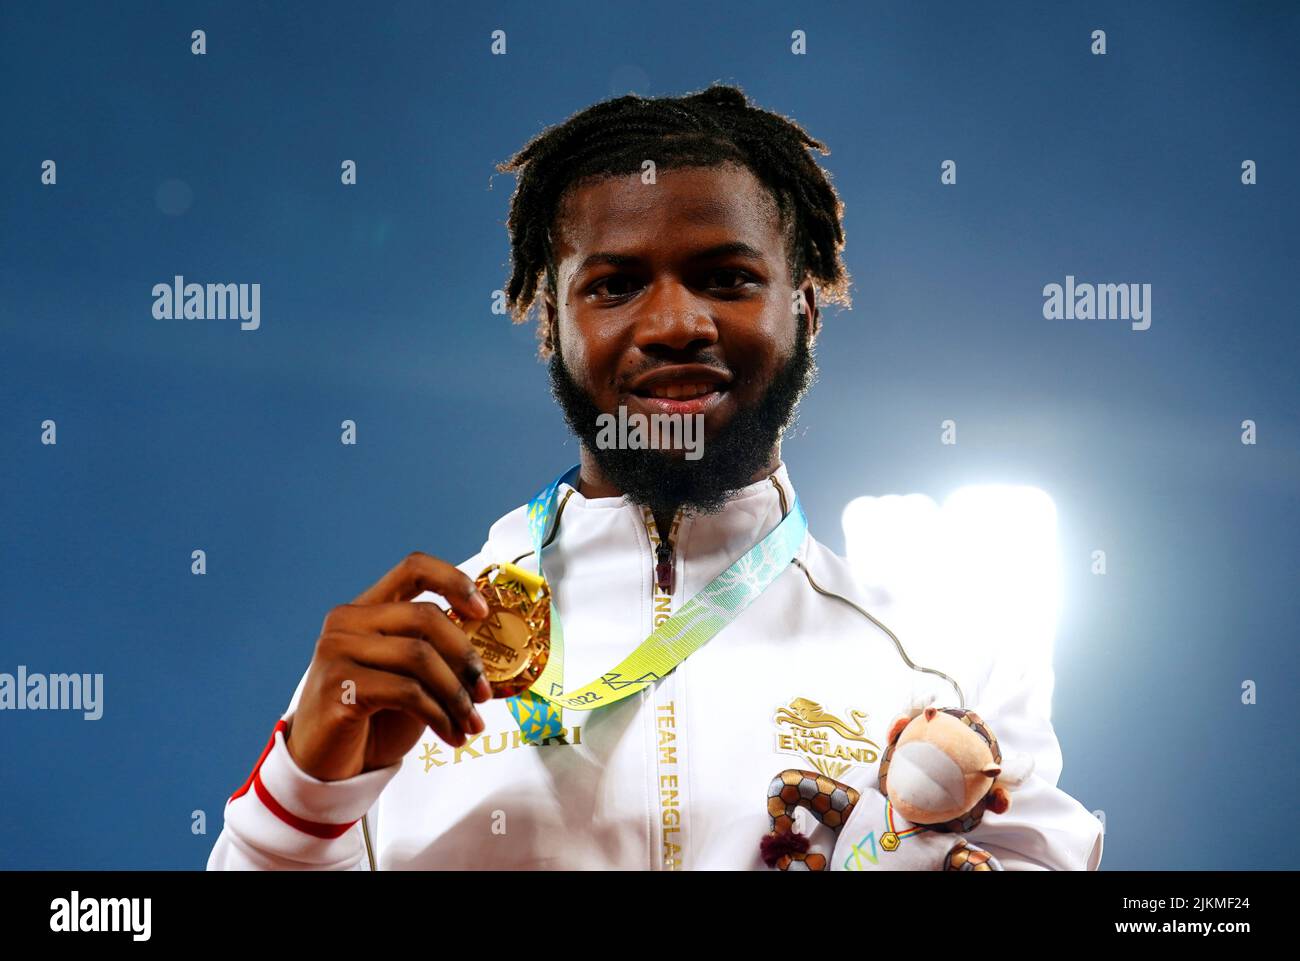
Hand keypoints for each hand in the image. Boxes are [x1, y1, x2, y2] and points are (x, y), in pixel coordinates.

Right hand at [285, 552, 493, 780]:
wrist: (326, 768)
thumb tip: (490, 650)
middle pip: (426, 616)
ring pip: (420, 656)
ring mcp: (337, 651)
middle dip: (465, 657)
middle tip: (484, 693)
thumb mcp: (410, 679)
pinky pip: (406, 691)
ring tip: (471, 723)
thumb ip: (437, 656)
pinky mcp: (338, 686)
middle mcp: (346, 622)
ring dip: (456, 695)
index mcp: (366, 610)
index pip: (414, 569)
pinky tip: (450, 734)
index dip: (455, 582)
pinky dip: (438, 714)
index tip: (483, 612)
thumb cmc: (373, 721)